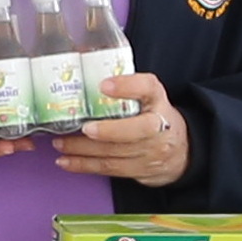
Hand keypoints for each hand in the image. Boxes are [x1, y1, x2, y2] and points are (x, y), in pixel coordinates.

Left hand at [56, 71, 192, 185]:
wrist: (181, 150)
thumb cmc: (155, 116)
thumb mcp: (149, 95)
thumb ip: (127, 86)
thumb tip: (86, 71)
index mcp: (157, 100)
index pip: (148, 88)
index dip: (127, 86)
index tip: (105, 85)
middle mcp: (158, 126)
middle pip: (136, 130)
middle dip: (108, 131)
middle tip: (84, 127)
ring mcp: (150, 152)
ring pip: (116, 153)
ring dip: (84, 150)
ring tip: (60, 143)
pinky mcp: (139, 170)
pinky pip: (109, 169)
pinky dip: (85, 165)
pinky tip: (66, 161)